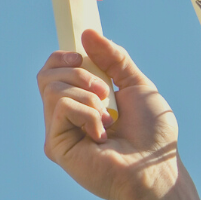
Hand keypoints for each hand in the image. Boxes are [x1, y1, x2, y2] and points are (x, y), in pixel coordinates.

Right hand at [38, 31, 200, 199]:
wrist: (154, 166)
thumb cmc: (151, 134)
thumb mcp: (135, 84)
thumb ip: (113, 59)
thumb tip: (86, 33)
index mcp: (80, 104)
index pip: (52, 72)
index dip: (62, 57)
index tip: (81, 55)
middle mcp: (65, 119)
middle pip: (46, 75)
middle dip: (79, 73)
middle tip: (105, 92)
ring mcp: (58, 133)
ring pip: (52, 88)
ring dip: (87, 94)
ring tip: (109, 118)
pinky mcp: (56, 147)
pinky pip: (61, 107)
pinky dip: (87, 113)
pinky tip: (102, 134)